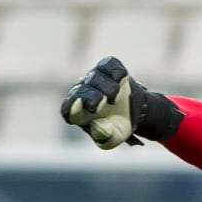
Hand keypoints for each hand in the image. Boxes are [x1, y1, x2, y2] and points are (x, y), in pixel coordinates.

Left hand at [59, 56, 180, 149]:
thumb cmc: (118, 126)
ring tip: (115, 98)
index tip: (80, 106)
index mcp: (78, 113)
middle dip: (94, 97)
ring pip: (96, 76)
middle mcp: (81, 92)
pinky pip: (109, 64)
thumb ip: (105, 136)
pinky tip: (121, 80)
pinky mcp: (107, 66)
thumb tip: (96, 125)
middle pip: (81, 91)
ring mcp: (93, 77)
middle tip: (105, 102)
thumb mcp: (115, 137)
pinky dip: (116, 72)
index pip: (68, 110)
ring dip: (110, 88)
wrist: (134, 112)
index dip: (72, 108)